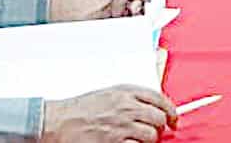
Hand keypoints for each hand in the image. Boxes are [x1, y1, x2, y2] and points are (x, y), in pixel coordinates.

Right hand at [41, 85, 176, 142]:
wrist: (57, 122)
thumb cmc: (79, 109)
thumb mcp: (108, 94)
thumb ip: (130, 98)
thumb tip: (153, 107)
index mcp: (126, 92)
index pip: (160, 99)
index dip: (171, 111)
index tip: (173, 119)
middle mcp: (126, 107)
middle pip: (159, 118)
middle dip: (160, 127)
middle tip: (156, 133)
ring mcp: (121, 126)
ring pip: (151, 136)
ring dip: (149, 141)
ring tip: (139, 141)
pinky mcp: (115, 142)